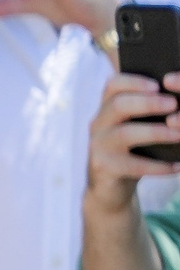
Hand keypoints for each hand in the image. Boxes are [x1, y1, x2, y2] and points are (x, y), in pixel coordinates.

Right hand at [87, 70, 179, 214]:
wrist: (110, 187)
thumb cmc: (132, 150)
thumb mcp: (135, 126)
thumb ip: (148, 110)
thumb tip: (175, 101)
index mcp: (107, 108)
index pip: (113, 85)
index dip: (135, 82)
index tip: (158, 84)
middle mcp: (99, 124)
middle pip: (118, 105)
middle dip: (148, 103)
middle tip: (174, 104)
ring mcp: (99, 147)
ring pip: (124, 134)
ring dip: (156, 132)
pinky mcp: (104, 168)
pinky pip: (133, 166)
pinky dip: (158, 166)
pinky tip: (177, 166)